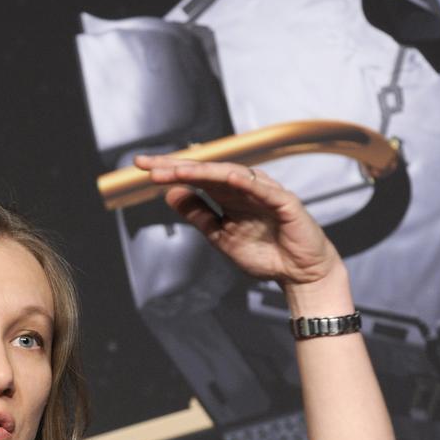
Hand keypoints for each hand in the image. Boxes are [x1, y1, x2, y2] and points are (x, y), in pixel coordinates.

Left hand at [134, 155, 340, 285]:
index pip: (195, 178)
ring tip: (178, 170)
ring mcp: (264, 192)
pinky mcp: (285, 202)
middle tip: (148, 165)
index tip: (140, 167)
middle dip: (178, 166)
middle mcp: (244, 188)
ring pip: (230, 175)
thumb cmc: (265, 254)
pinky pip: (263, 189)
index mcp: (228, 195)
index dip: (169, 171)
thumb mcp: (220, 236)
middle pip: (207, 170)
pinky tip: (227, 176)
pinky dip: (246, 182)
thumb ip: (198, 214)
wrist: (299, 274)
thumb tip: (170, 194)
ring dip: (204, 171)